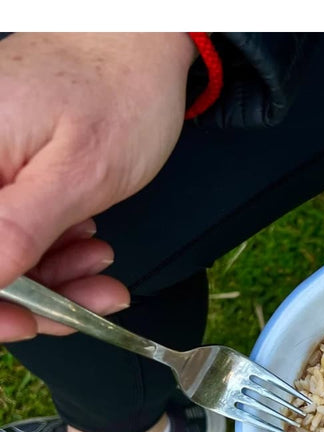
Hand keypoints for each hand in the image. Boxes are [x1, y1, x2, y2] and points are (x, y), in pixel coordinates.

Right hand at [0, 33, 196, 339]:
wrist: (140, 46)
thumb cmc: (119, 94)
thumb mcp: (79, 171)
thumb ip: (21, 226)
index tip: (31, 324)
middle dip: (38, 290)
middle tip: (95, 296)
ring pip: (3, 250)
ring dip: (55, 272)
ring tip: (102, 261)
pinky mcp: (3, 171)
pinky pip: (17, 226)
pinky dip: (55, 247)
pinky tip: (88, 240)